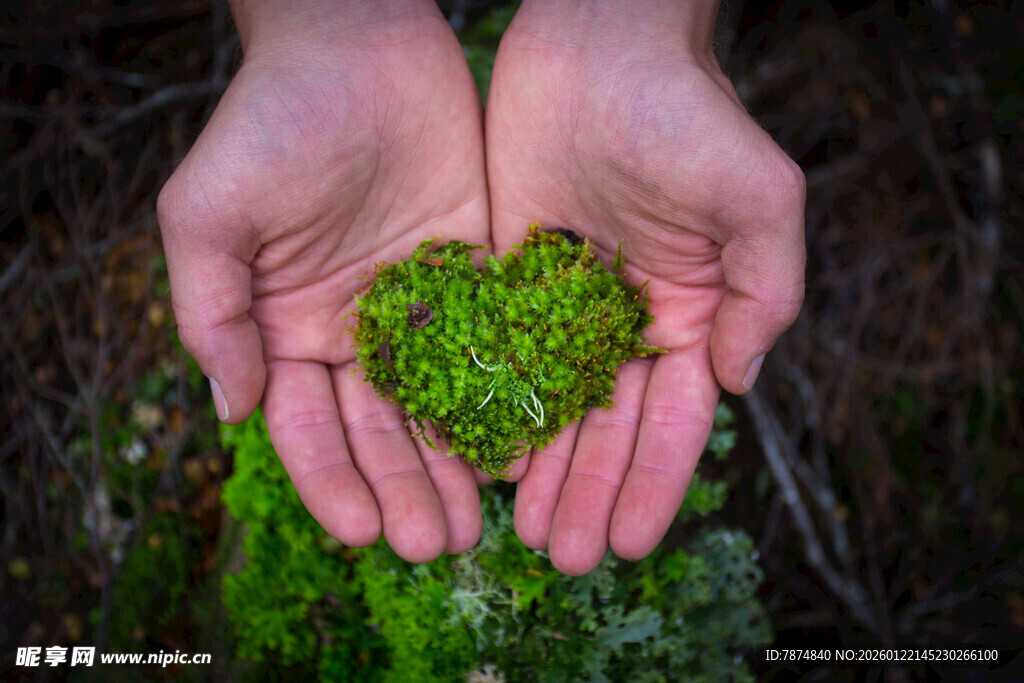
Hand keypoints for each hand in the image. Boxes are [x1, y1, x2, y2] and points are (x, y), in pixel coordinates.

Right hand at [157, 0, 487, 561]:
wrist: (358, 47)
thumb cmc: (271, 122)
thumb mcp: (210, 213)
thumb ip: (212, 311)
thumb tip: (232, 409)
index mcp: (288, 328)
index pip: (308, 426)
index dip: (330, 481)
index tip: (358, 533)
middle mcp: (355, 330)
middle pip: (380, 429)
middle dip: (403, 488)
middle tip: (437, 545)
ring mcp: (420, 308)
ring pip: (438, 403)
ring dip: (454, 464)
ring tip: (480, 523)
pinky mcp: (475, 276)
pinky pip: (492, 347)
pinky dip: (503, 398)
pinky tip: (524, 445)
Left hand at [486, 0, 805, 573]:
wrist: (598, 44)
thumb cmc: (686, 113)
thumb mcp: (757, 196)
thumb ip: (764, 290)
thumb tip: (737, 382)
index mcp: (689, 315)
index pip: (673, 420)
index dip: (653, 484)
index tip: (629, 541)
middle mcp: (627, 323)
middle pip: (608, 428)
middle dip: (589, 493)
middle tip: (564, 557)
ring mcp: (563, 307)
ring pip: (551, 406)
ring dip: (541, 471)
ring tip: (520, 534)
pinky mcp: (507, 281)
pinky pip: (497, 357)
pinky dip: (490, 409)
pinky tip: (475, 459)